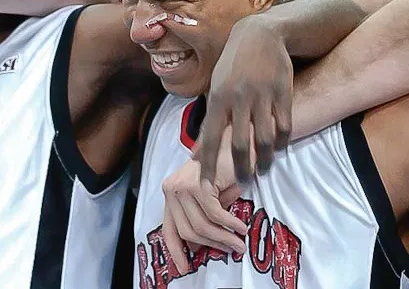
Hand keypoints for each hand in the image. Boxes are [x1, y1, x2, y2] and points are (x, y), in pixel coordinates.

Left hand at [162, 128, 250, 274]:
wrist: (235, 141)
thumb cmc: (225, 168)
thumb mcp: (208, 195)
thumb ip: (200, 215)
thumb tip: (198, 246)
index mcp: (170, 192)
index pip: (168, 228)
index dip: (175, 251)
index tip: (184, 268)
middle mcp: (171, 189)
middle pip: (187, 231)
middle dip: (211, 245)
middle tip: (231, 250)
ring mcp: (183, 186)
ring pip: (202, 225)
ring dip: (223, 237)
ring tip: (239, 242)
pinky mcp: (198, 185)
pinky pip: (215, 215)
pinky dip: (230, 224)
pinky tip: (240, 227)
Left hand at [195, 17, 292, 183]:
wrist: (260, 35)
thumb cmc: (232, 65)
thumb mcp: (215, 87)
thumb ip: (209, 120)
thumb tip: (198, 153)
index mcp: (218, 98)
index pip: (211, 139)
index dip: (208, 165)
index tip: (206, 186)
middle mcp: (239, 99)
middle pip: (240, 144)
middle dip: (241, 169)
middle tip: (243, 183)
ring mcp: (262, 96)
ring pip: (265, 139)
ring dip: (264, 160)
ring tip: (262, 170)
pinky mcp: (282, 93)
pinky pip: (284, 125)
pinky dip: (282, 142)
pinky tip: (278, 148)